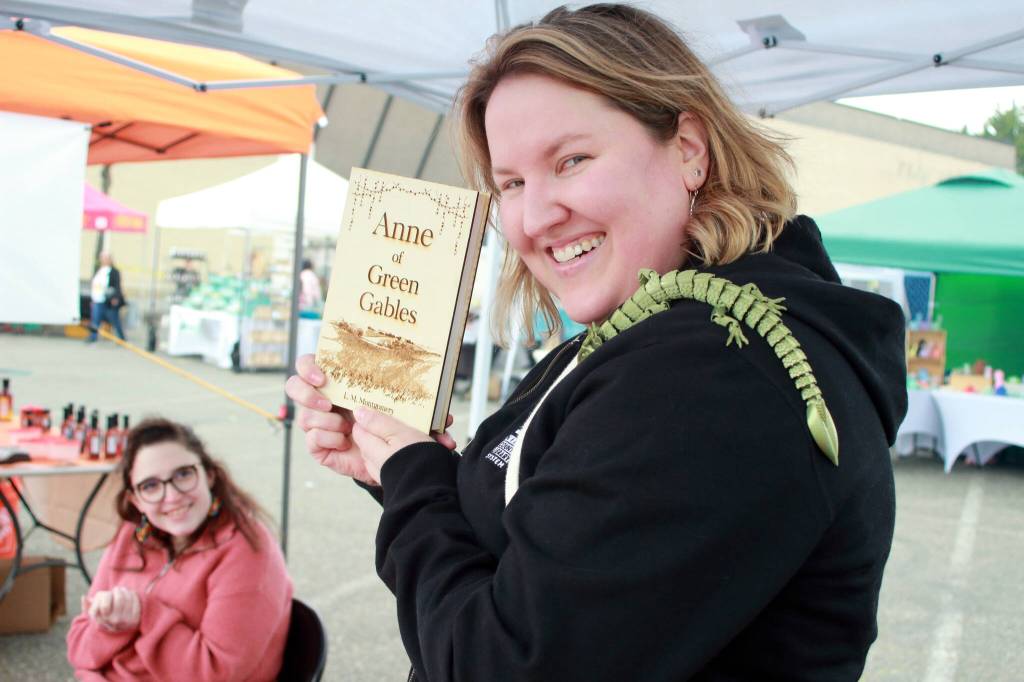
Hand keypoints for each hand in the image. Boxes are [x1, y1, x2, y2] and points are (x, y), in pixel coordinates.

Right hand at [86, 586, 139, 631]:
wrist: (117, 632)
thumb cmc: (103, 618)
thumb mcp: (93, 614)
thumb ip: (87, 606)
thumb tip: (83, 597)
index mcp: (101, 618)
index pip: (105, 600)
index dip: (107, 594)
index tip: (107, 594)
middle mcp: (114, 621)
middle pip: (119, 597)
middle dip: (117, 590)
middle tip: (117, 590)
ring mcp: (125, 620)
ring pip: (127, 597)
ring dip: (125, 591)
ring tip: (123, 591)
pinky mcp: (135, 619)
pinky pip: (136, 601)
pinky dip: (133, 595)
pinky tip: (131, 594)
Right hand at [286, 354, 457, 484]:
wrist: (386, 459)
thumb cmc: (393, 426)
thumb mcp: (406, 414)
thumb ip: (423, 414)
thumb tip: (451, 422)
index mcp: (340, 381)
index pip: (309, 363)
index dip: (309, 366)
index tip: (323, 376)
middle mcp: (323, 400)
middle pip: (294, 386)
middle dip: (306, 393)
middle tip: (327, 403)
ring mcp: (318, 423)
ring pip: (304, 416)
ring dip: (324, 422)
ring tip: (346, 429)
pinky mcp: (318, 446)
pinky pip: (312, 441)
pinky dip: (327, 440)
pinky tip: (344, 442)